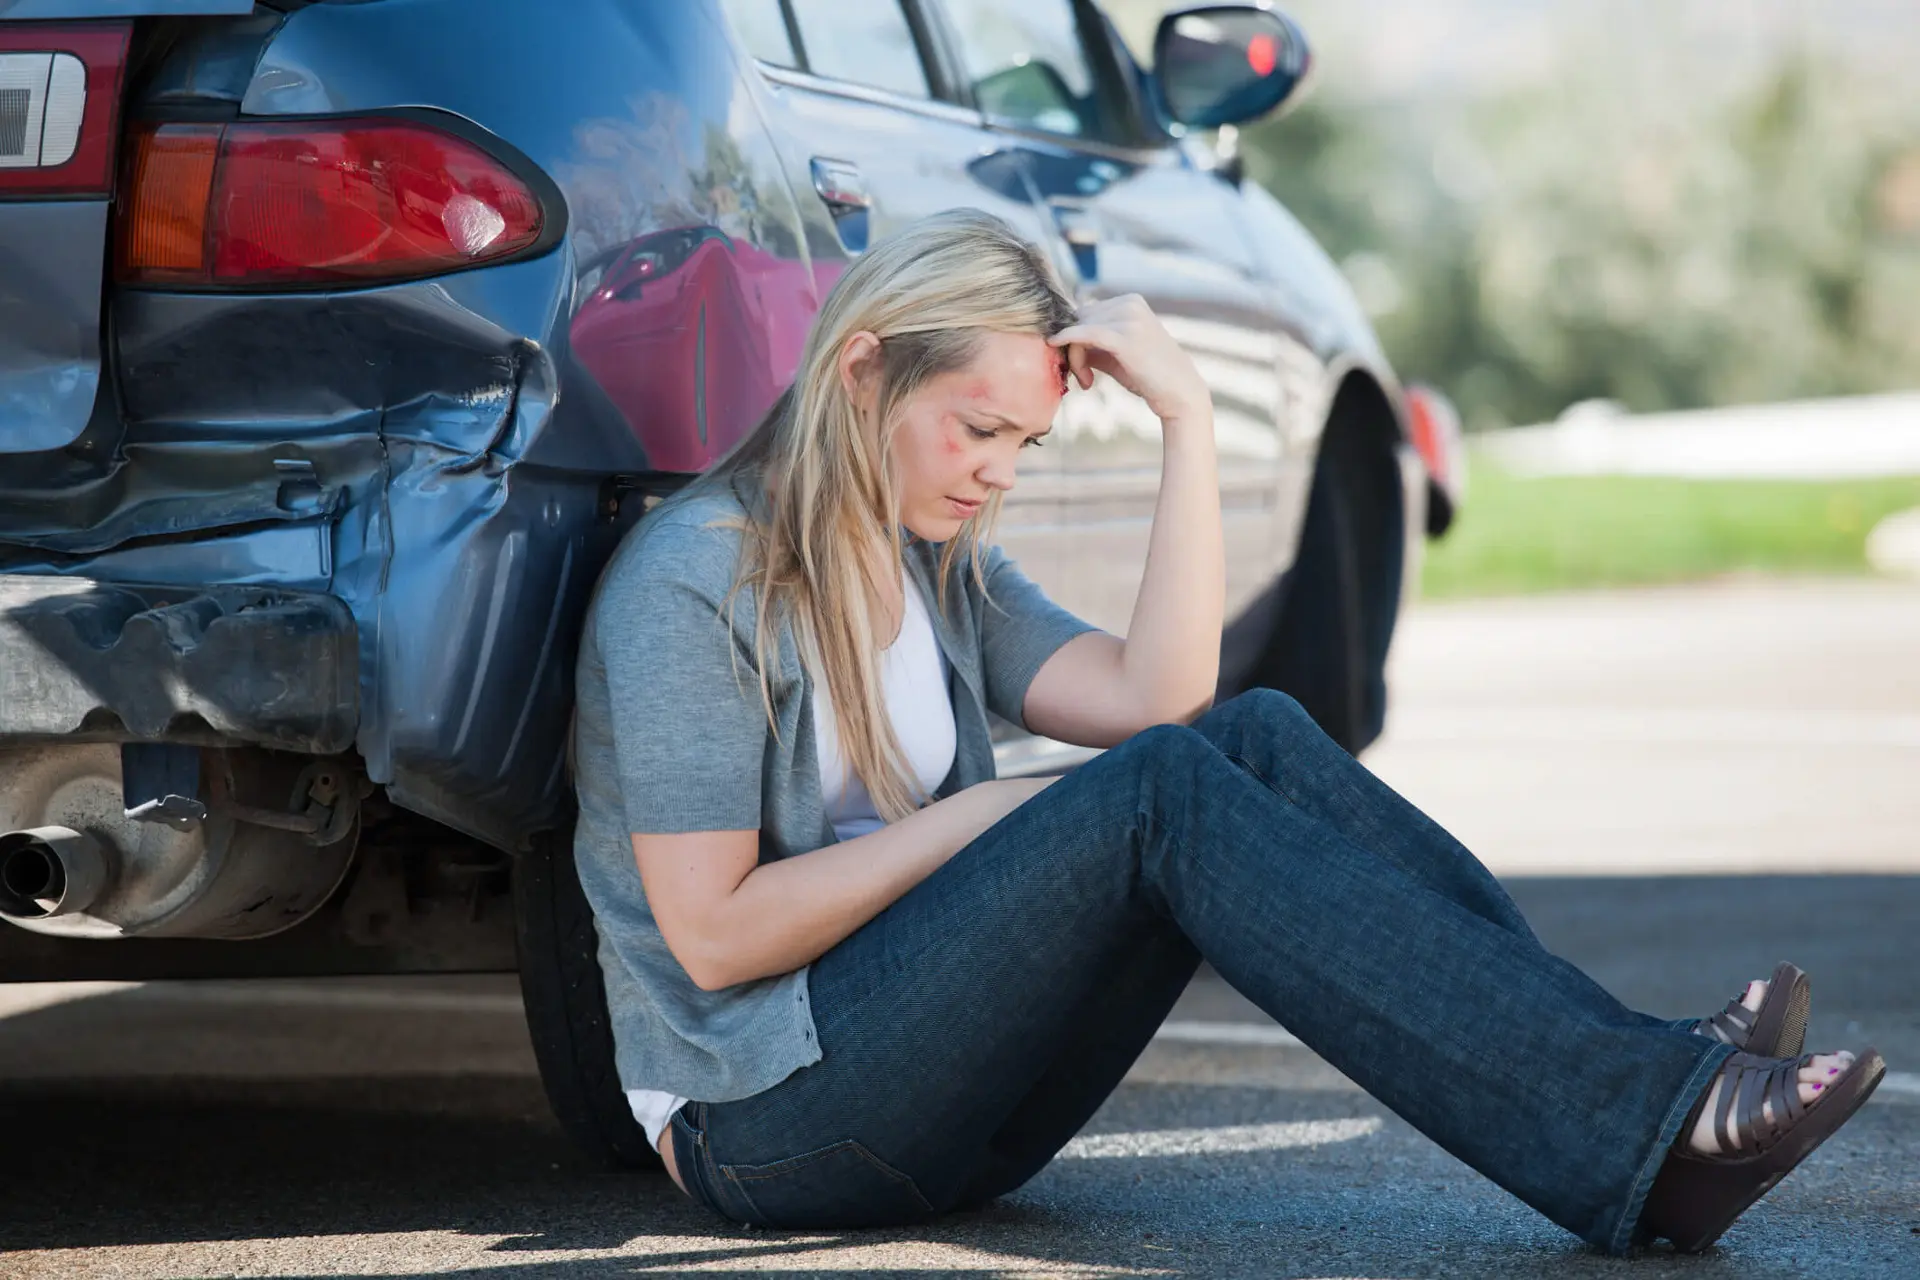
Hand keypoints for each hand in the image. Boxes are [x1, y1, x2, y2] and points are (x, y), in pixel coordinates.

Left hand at [1050, 294, 1211, 429]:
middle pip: (1080, 319)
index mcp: (1130, 301)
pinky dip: (1067, 341)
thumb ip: (1093, 342)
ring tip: (1087, 381)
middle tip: (1083, 378)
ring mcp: (1129, 317)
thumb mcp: (1117, 353)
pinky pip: (1084, 334)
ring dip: (1075, 357)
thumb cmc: (1149, 375)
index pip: (1086, 313)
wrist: (1179, 392)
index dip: (1075, 338)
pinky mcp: (1124, 336)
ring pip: (1079, 329)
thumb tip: (1059, 337)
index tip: (1080, 367)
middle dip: (1074, 348)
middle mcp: (1129, 303)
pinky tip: (1055, 346)